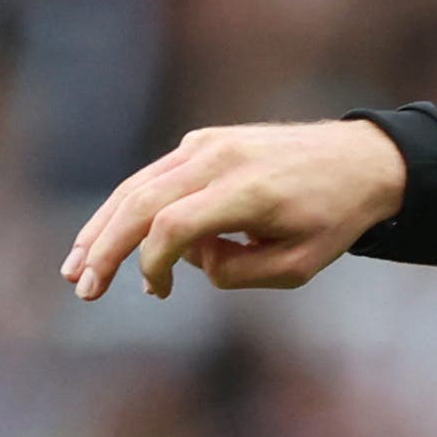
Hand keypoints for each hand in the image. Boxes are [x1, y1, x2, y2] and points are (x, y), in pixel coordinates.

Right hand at [62, 119, 409, 301]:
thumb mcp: (299, 265)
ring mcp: (206, 145)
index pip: (175, 225)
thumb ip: (238, 272)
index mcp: (247, 190)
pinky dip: (127, 209)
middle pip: (141, 202)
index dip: (153, 262)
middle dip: (106, 248)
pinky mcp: (202, 143)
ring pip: (137, 186)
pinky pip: (154, 177)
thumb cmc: (333, 219)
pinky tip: (107, 240)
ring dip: (102, 228)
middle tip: (82, 288)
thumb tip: (189, 262)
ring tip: (76, 268)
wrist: (360, 160)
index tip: (157, 293)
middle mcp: (219, 159)